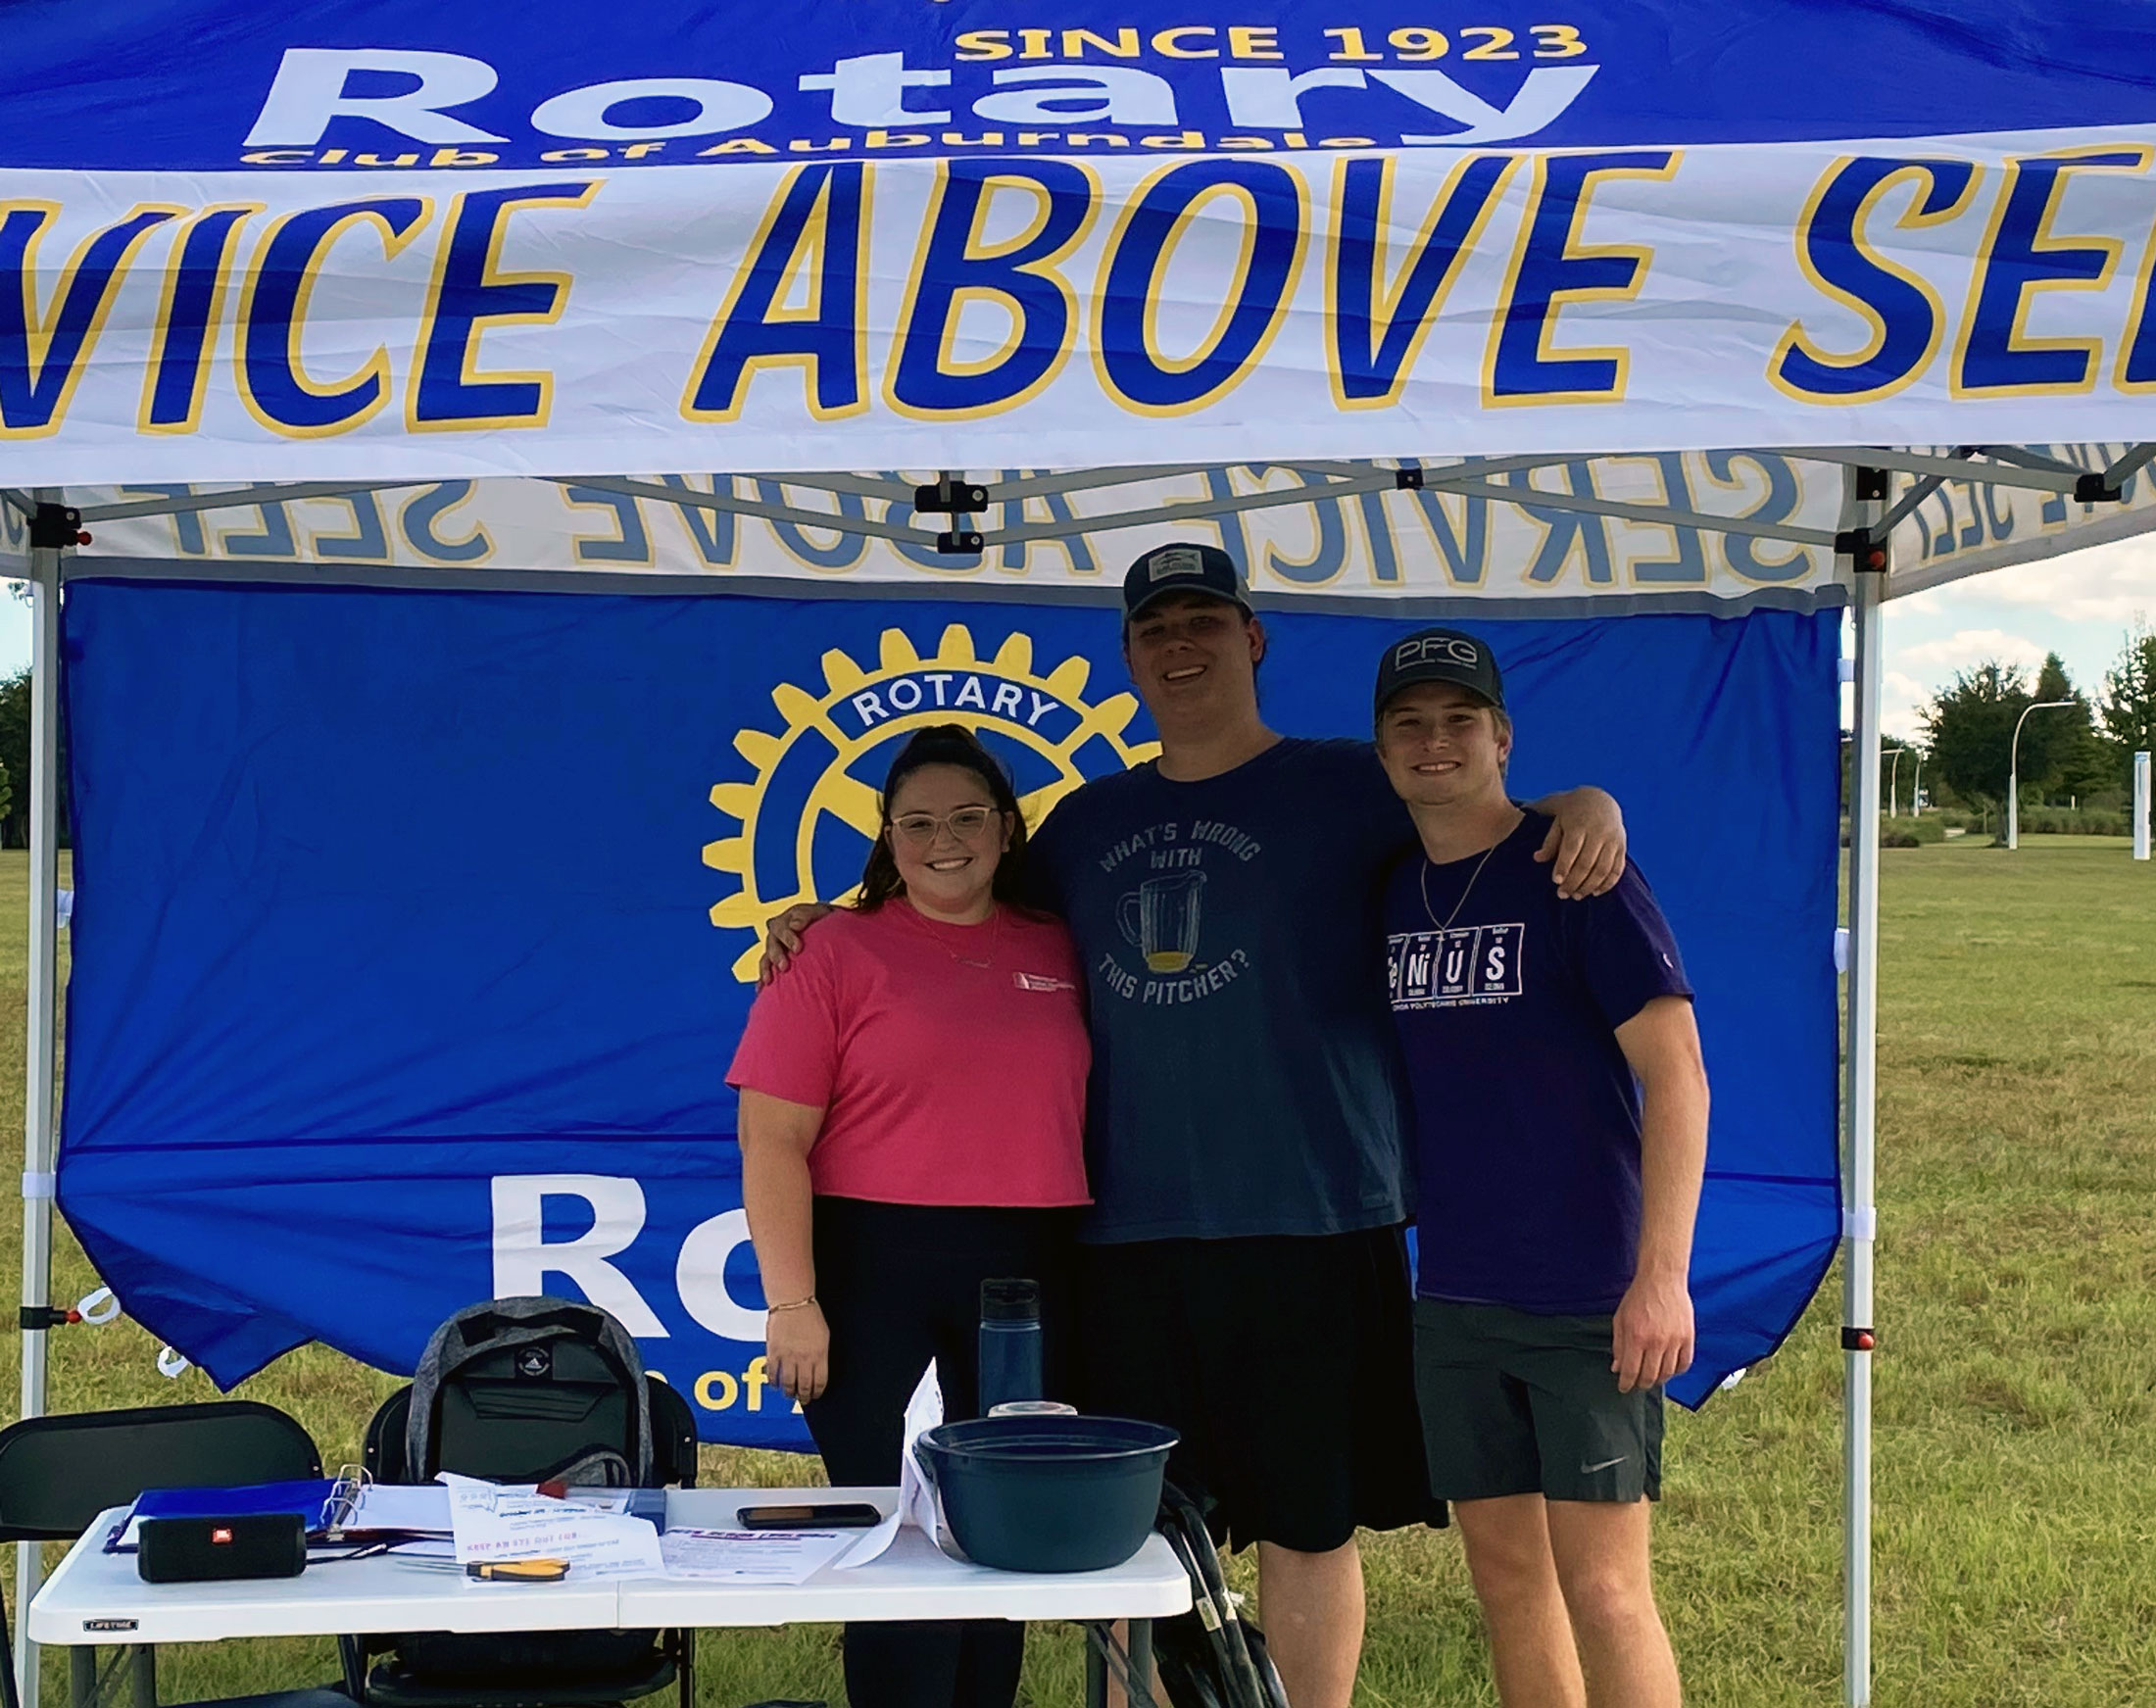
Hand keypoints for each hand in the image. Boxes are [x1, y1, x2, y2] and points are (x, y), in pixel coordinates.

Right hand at [757, 902, 834, 986]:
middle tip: (784, 967)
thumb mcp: (816, 913)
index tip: (798, 948)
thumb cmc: (820, 919)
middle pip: (772, 945)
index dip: (788, 938)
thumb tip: (795, 925)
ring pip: (766, 959)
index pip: (782, 929)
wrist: (821, 927)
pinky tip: (760, 990)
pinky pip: (766, 971)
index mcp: (784, 921)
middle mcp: (775, 936)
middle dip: (777, 956)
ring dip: (766, 969)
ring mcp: (774, 949)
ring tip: (768, 981)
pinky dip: (762, 979)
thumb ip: (805, 916)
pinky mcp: (774, 963)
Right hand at [765, 1302, 830, 1403]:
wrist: (792, 1302)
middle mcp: (804, 1358)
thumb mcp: (824, 1337)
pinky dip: (774, 1382)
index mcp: (820, 1355)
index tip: (816, 1396)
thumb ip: (821, 1356)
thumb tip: (818, 1372)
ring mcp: (788, 1357)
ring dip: (789, 1393)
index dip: (818, 1392)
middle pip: (804, 1387)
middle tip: (803, 1400)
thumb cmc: (810, 1315)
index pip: (820, 1383)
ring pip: (788, 1385)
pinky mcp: (773, 1353)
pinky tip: (776, 1384)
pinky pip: (772, 1375)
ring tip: (790, 1394)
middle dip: (804, 1397)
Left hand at [1534, 787, 1625, 898]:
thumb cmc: (1572, 814)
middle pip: (1587, 862)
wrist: (1599, 800)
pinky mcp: (1622, 846)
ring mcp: (1613, 839)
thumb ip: (1549, 841)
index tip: (1556, 881)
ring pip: (1603, 868)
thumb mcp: (1558, 822)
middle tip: (1562, 894)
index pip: (1571, 849)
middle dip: (1574, 882)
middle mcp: (1598, 831)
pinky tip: (1596, 892)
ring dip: (1590, 886)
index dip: (1563, 866)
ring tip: (1577, 896)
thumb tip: (1537, 859)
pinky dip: (1608, 883)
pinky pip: (1617, 868)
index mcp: (1579, 824)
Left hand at [1611, 1268, 1693, 1393]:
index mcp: (1636, 1337)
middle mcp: (1656, 1342)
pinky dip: (1676, 1371)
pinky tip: (1669, 1369)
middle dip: (1641, 1384)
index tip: (1623, 1388)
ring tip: (1652, 1377)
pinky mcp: (1688, 1337)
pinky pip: (1684, 1364)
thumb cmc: (1638, 1298)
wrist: (1662, 1279)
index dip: (1626, 1384)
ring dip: (1658, 1379)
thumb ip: (1618, 1345)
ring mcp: (1674, 1341)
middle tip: (1637, 1384)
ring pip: (1668, 1373)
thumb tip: (1617, 1368)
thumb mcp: (1620, 1319)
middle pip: (1650, 1376)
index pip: (1631, 1371)